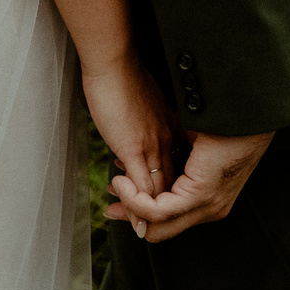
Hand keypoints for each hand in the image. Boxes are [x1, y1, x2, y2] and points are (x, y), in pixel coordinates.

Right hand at [81, 57, 175, 236]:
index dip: (165, 190)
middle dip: (160, 208)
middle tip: (145, 224)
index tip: (154, 202)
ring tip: (137, 227)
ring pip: (160, 192)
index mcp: (169, 129)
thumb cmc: (123, 76)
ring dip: (149, 213)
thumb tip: (135, 130)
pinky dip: (140, 206)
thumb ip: (143, 121)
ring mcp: (152, 146)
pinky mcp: (135, 148)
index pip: (174, 169)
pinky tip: (134, 219)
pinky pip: (143, 187)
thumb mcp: (141, 104)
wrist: (114, 62)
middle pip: (171, 185)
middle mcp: (166, 141)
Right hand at [108, 128, 272, 242]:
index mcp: (207, 197)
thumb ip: (175, 159)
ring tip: (116, 185)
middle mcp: (208, 208)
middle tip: (111, 205)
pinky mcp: (200, 195)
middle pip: (160, 229)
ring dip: (131, 205)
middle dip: (132, 217)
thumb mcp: (191, 144)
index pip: (169, 217)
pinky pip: (159, 211)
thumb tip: (155, 159)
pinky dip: (137, 200)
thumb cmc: (224, 122)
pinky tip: (124, 183)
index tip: (120, 194)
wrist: (245, 112)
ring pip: (157, 225)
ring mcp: (206, 205)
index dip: (141, 208)